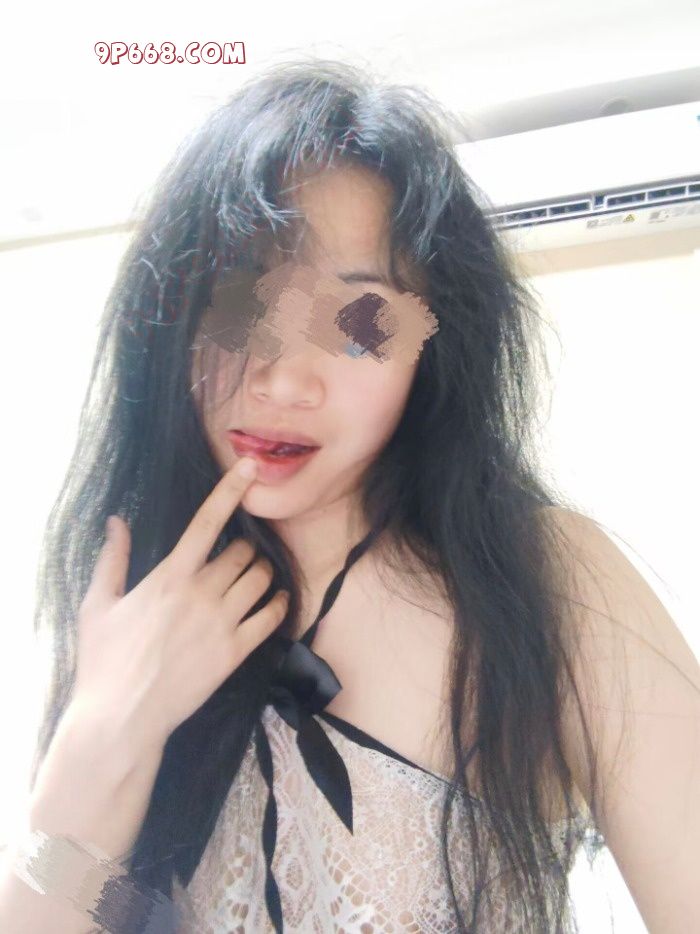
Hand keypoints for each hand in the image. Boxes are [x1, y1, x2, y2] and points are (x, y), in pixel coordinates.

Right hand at [70, 458, 287, 745]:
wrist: (122, 717)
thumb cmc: (104, 660)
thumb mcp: (97, 605)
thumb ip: (112, 559)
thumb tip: (116, 521)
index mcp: (169, 577)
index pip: (206, 522)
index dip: (231, 489)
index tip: (250, 467)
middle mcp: (201, 593)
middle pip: (242, 552)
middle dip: (243, 548)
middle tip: (236, 556)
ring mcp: (222, 623)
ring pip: (260, 578)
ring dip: (262, 571)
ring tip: (253, 577)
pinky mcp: (235, 652)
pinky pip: (271, 616)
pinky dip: (277, 603)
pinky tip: (273, 600)